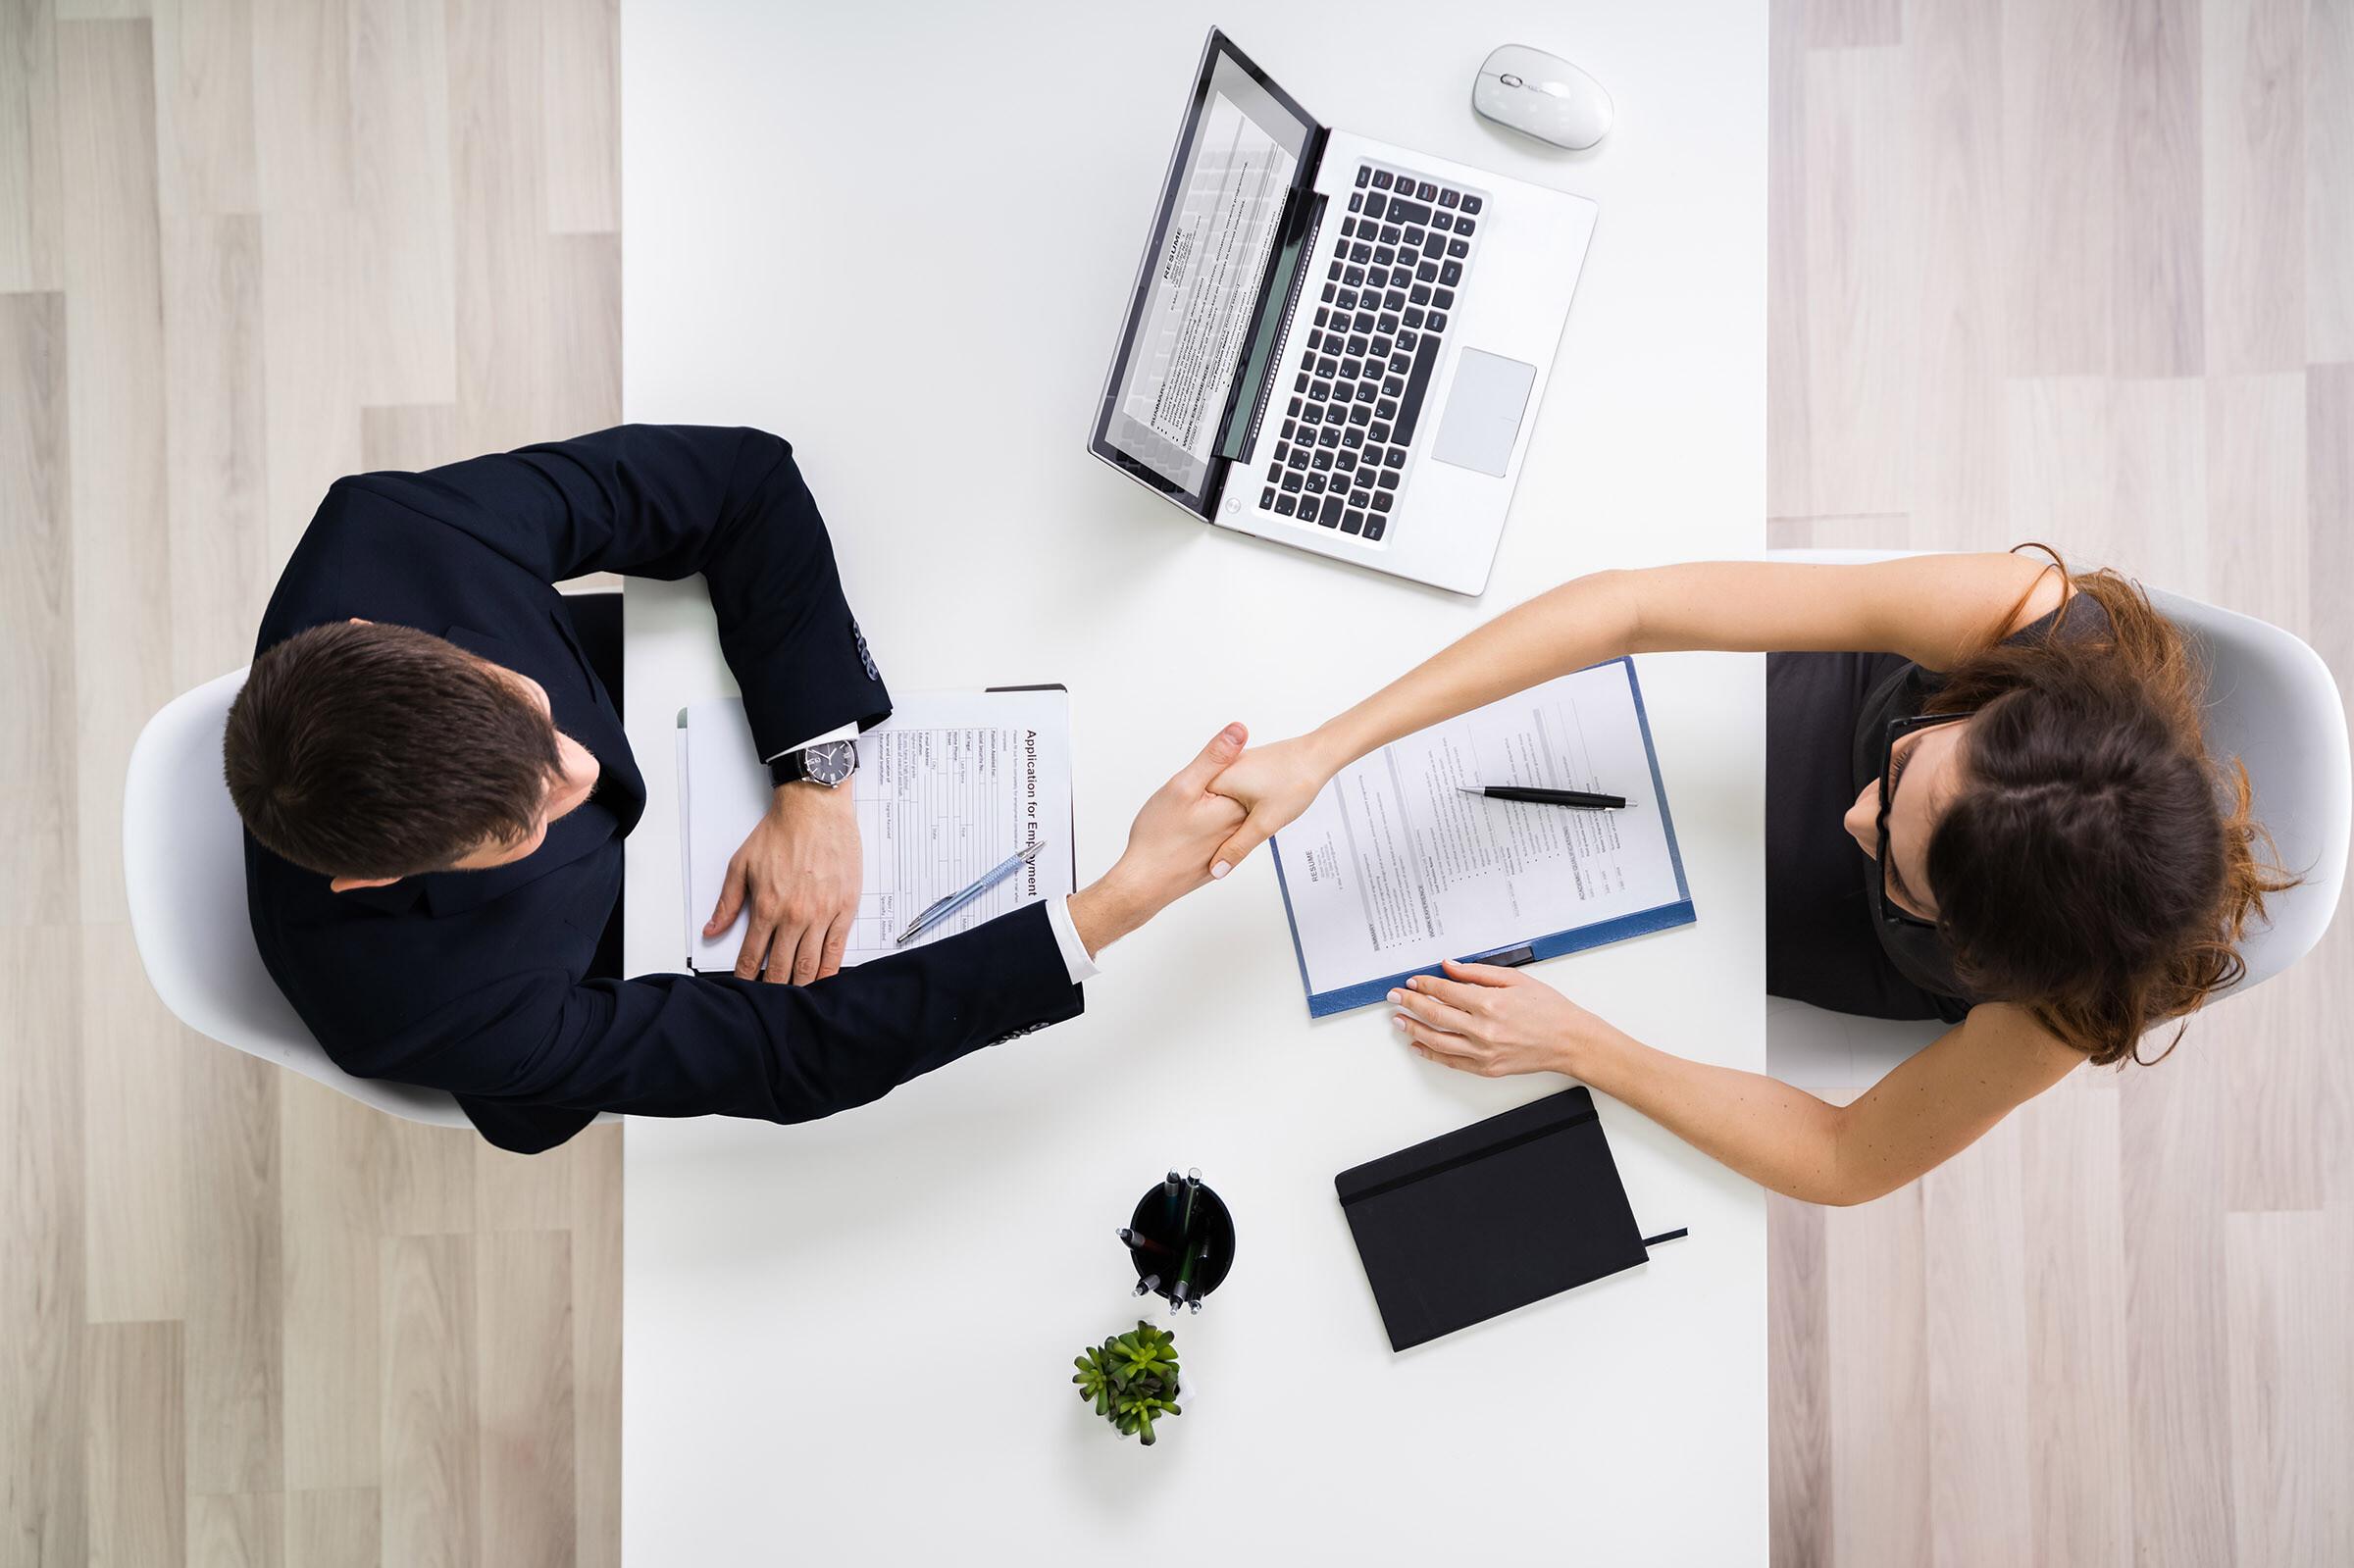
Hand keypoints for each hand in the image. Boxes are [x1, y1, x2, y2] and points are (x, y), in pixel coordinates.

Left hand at [707, 783, 860, 983]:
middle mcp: (795, 916)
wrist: (816, 807)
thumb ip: (727, 902)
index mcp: (767, 907)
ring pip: (811, 965)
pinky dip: (829, 970)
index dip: (746, 979)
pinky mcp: (845, 908)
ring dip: (801, 986)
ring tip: (794, 998)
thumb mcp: (741, 864)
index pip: (753, 957)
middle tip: (770, 1002)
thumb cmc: (781, 831)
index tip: (744, 991)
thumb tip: (712, 931)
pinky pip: (837, 949)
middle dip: (773, 990)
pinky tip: (823, 981)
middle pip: (783, 968)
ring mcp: (823, 914)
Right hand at [1067, 723, 1249, 955]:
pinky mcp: (1219, 856)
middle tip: (1188, 801)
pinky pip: (1217, 831)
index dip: (1217, 767)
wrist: (1146, 883)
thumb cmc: (1159, 838)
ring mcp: (1230, 844)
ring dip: (1211, 807)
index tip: (1198, 777)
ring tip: (1186, 814)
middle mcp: (1240, 827)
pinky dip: (1204, 825)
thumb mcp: (1184, 786)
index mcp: (1237, 806)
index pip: (1240, 770)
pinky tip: (1188, 828)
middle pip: (1236, 792)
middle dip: (1216, 788)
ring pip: (1226, 812)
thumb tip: (1240, 729)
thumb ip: (1215, 757)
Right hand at [1202, 731, 1339, 873]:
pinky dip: (1235, 806)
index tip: (1205, 847)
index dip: (1199, 835)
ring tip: (1241, 826)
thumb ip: (1238, 847)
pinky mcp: (1243, 768)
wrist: (1317, 756)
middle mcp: (1219, 770)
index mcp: (1216, 779)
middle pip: (1205, 809)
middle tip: (1228, 838)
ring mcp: (1231, 767)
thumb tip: (1217, 869)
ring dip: (1224, 818)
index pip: (1192, 813)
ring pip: (1219, 802)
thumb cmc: (1295, 781)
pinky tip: (1250, 812)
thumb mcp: (1264, 822)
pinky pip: (1230, 794)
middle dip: (1213, 827)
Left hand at [1386, 959, 1619, 1078]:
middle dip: (1410, 1003)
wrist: (1570, 1041)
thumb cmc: (1548, 1009)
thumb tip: (1448, 966)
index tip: (1412, 981)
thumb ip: (1477, 973)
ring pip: (1437, 1040)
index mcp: (1489, 1003)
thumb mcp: (1515, 979)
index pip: (1445, 991)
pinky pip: (1451, 1061)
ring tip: (1399, 1020)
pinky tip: (1418, 1045)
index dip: (1424, 985)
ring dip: (1414, 1028)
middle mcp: (1482, 1029)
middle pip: (1435, 1014)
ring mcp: (1483, 1052)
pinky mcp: (1486, 1068)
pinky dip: (1431, 1053)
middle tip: (1394, 996)